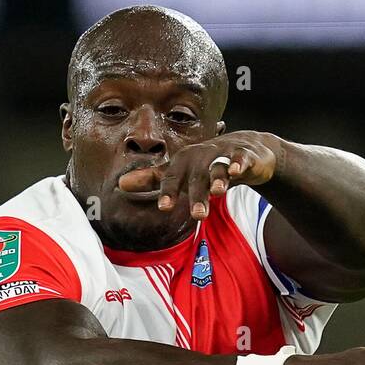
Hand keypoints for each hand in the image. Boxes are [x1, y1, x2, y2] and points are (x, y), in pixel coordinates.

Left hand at [118, 131, 280, 219]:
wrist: (244, 148)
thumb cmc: (205, 163)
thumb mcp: (179, 171)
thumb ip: (152, 179)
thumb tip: (120, 185)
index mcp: (184, 162)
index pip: (172, 177)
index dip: (169, 191)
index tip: (164, 207)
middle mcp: (201, 157)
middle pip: (197, 177)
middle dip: (197, 195)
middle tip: (197, 216)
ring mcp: (222, 155)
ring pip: (218, 169)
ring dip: (218, 179)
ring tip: (217, 193)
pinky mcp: (243, 155)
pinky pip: (241, 159)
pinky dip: (239, 164)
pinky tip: (237, 171)